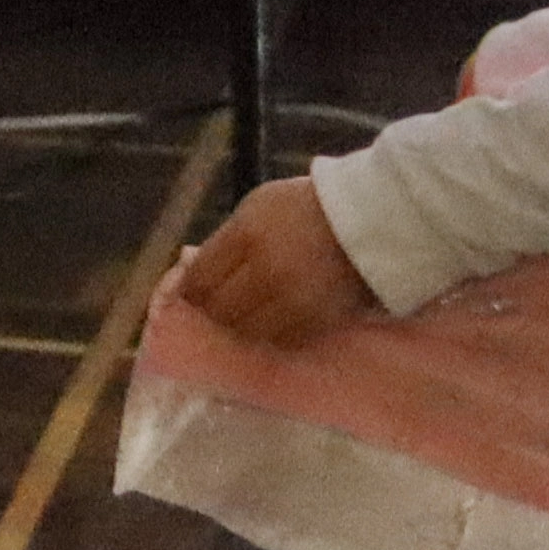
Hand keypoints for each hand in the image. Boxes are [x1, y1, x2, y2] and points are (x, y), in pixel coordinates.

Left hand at [170, 175, 374, 346]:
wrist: (370, 219)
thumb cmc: (303, 208)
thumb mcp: (256, 208)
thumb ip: (223, 241)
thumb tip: (188, 269)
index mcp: (246, 235)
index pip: (198, 280)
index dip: (182, 296)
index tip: (178, 303)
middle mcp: (266, 269)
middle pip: (216, 310)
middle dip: (204, 318)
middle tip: (199, 323)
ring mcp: (293, 298)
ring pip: (244, 333)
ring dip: (232, 334)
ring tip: (230, 330)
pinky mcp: (317, 321)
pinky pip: (277, 341)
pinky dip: (263, 341)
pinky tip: (260, 334)